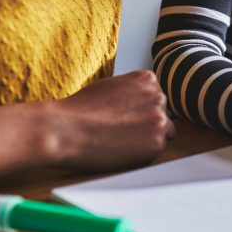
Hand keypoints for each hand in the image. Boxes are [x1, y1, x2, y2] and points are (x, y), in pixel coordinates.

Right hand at [43, 70, 174, 171]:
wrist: (66, 130)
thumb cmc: (80, 109)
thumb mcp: (111, 86)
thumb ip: (132, 91)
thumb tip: (140, 102)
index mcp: (147, 79)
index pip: (155, 97)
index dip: (140, 110)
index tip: (124, 117)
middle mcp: (158, 96)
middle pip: (162, 113)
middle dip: (147, 123)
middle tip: (122, 131)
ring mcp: (159, 119)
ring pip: (165, 131)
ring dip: (149, 137)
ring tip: (122, 140)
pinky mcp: (156, 143)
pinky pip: (157, 149)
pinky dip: (143, 152)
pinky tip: (122, 150)